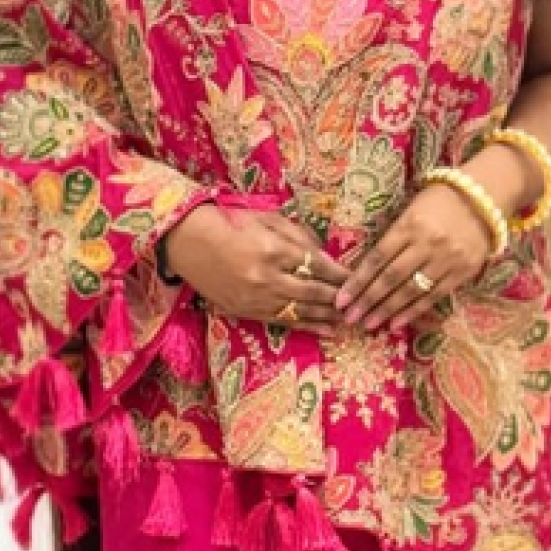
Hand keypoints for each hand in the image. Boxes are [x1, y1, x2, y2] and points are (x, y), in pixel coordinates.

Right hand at [164, 203, 348, 332]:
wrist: (190, 242)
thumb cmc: (232, 224)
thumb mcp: (268, 219)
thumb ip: (298, 236)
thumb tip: (326, 256)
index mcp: (273, 249)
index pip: (316, 265)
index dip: (340, 274)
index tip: (358, 278)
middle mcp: (266, 277)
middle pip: (313, 291)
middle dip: (339, 297)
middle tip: (361, 302)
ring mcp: (256, 298)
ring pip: (301, 310)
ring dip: (328, 315)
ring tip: (351, 319)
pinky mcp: (246, 312)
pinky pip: (283, 322)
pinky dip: (308, 327)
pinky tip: (327, 330)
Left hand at [335, 182, 493, 331]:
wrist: (484, 198)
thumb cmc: (440, 200)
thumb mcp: (412, 208)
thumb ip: (394, 235)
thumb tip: (368, 266)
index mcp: (410, 224)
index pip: (378, 257)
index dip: (358, 280)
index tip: (342, 298)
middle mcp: (427, 243)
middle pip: (391, 277)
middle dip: (368, 300)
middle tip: (349, 317)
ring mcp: (447, 259)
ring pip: (411, 290)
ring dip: (387, 310)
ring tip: (369, 323)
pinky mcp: (462, 272)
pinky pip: (433, 295)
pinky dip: (413, 311)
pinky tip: (396, 322)